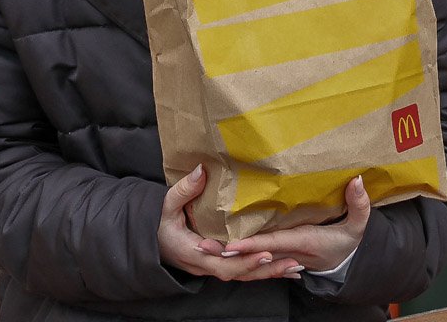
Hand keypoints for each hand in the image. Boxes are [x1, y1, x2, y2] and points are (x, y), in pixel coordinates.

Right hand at [158, 166, 304, 280]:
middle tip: (291, 262)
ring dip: (268, 274)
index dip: (244, 260)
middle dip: (264, 269)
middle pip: (238, 273)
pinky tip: (282, 269)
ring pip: (242, 276)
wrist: (151, 242)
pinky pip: (241, 272)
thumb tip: (201, 170)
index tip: (265, 252)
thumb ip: (184, 190)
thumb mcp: (167, 205)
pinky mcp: (218, 265)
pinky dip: (261, 272)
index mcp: (194, 252)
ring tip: (295, 268)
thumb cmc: (159, 223)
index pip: (222, 262)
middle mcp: (205, 265)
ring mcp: (212, 268)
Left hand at [215, 176, 370, 272]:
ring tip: (204, 245)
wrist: (344, 264)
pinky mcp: (275, 254)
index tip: (230, 244)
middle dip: (229, 252)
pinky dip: (237, 252)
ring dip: (228, 253)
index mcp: (302, 243)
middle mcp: (286, 252)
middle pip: (253, 253)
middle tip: (203, 245)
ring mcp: (279, 255)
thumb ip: (359, 205)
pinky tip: (220, 246)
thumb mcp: (358, 226)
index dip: (251, 244)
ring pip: (250, 256)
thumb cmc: (348, 242)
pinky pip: (254, 254)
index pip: (272, 243)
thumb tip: (357, 180)